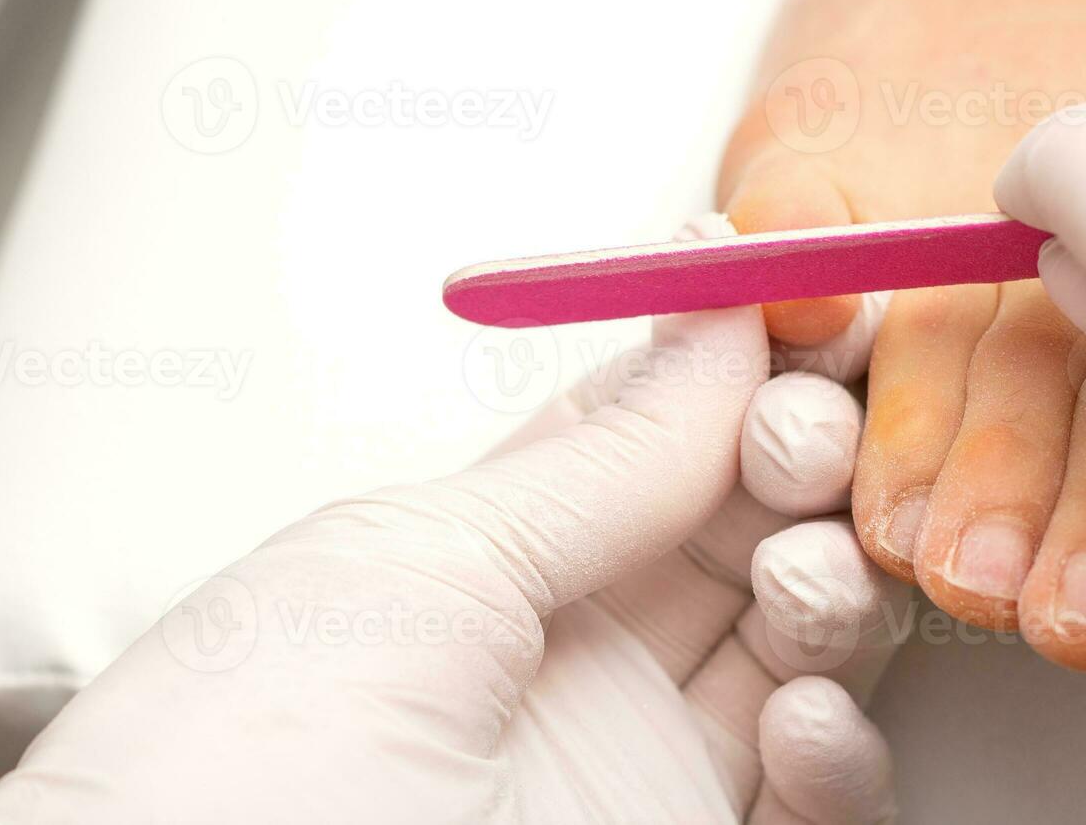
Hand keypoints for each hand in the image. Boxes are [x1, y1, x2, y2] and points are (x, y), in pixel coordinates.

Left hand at [0, 217, 904, 824]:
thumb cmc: (248, 753)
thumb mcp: (424, 557)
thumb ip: (600, 457)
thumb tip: (717, 322)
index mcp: (485, 558)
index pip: (653, 438)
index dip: (740, 368)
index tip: (805, 308)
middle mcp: (571, 656)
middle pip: (745, 530)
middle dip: (800, 459)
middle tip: (803, 436)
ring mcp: (633, 763)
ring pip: (799, 651)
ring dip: (829, 590)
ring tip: (798, 574)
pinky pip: (817, 802)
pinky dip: (837, 751)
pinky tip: (800, 718)